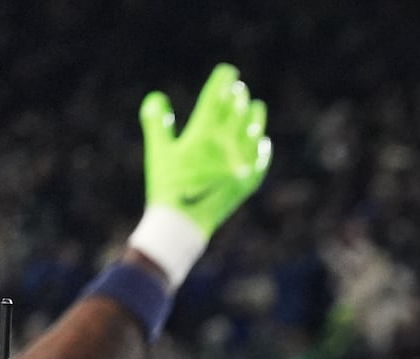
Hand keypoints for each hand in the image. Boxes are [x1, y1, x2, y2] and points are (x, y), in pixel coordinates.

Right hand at [140, 65, 271, 244]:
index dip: (223, 82)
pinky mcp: (248, 184)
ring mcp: (241, 165)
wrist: (183, 224)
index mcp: (203, 135)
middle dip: (238, 98)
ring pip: (254, 134)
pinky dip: (262, 149)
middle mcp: (227, 147)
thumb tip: (158, 97)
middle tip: (240, 88)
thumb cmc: (166, 186)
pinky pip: (261, 161)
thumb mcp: (157, 151)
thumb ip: (156, 122)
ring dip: (255, 118)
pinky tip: (263, 142)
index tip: (228, 72)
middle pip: (237, 113)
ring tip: (257, 107)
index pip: (217, 99)